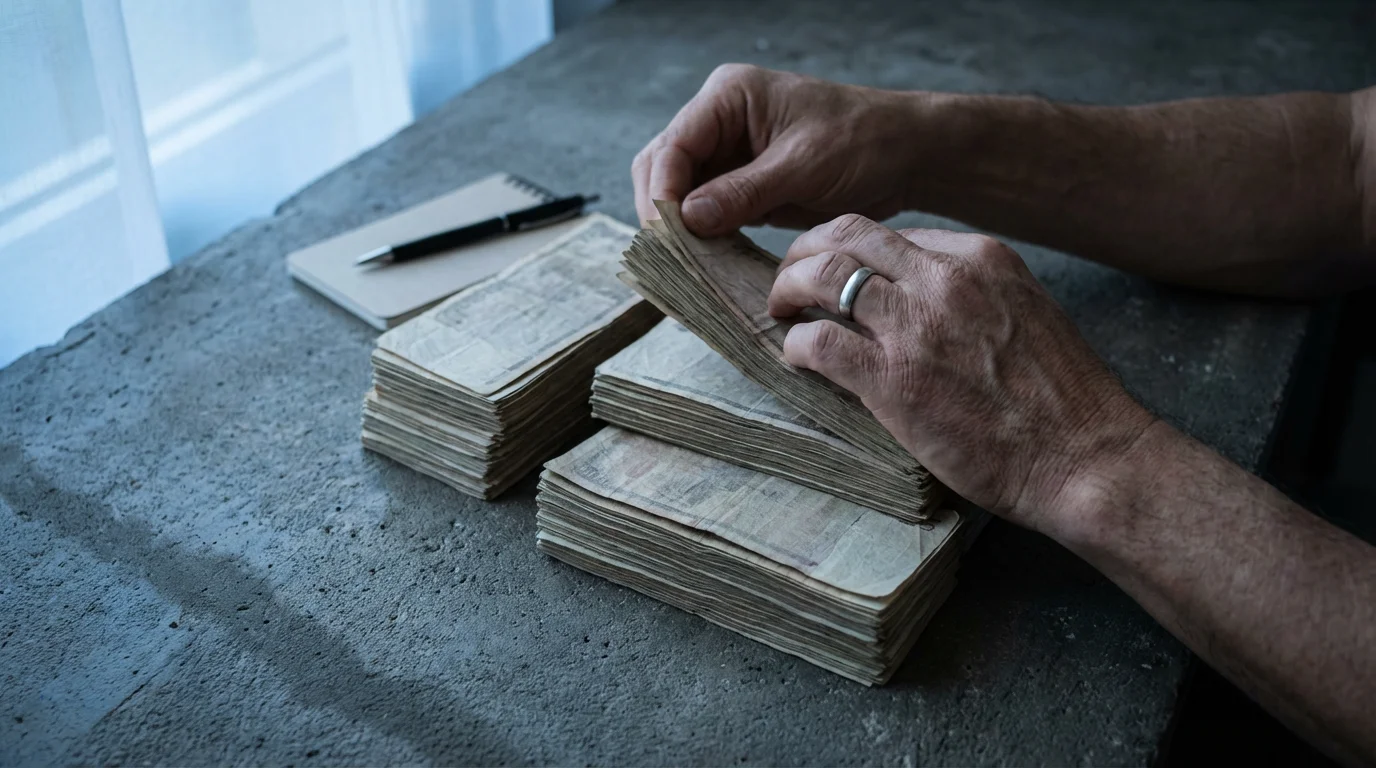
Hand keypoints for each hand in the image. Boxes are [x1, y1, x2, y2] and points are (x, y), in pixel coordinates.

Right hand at [632, 64, 924, 235]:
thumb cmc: (863, 142)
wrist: (905, 154)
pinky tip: (705, 261)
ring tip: (686, 265)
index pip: (673, 145)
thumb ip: (743, 192)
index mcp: (729, 96)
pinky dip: (701, 235)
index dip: (662, 192)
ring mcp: (728, 152)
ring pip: (679, 192)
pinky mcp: (741, 183)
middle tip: (672, 257)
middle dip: (662, 211)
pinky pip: (705, 210)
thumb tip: (688, 218)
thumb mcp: (803, 166)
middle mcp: (719, 120)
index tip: (668, 235)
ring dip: (679, 227)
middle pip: (663, 166)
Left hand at [768, 214, 1156, 532]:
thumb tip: (918, 306)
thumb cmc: (1062, 401)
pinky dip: (798, 345)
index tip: (838, 273)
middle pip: (847, 235)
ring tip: (782, 312)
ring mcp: (915, 326)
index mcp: (980, 258)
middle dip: (806, 251)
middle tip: (790, 280)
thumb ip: (972, 298)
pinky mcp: (891, 378)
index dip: (853, 251)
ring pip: (823, 276)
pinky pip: (819, 341)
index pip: (893, 234)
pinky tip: (798, 359)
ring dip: (789, 290)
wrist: (1085, 457)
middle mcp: (944, 279)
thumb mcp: (1023, 316)